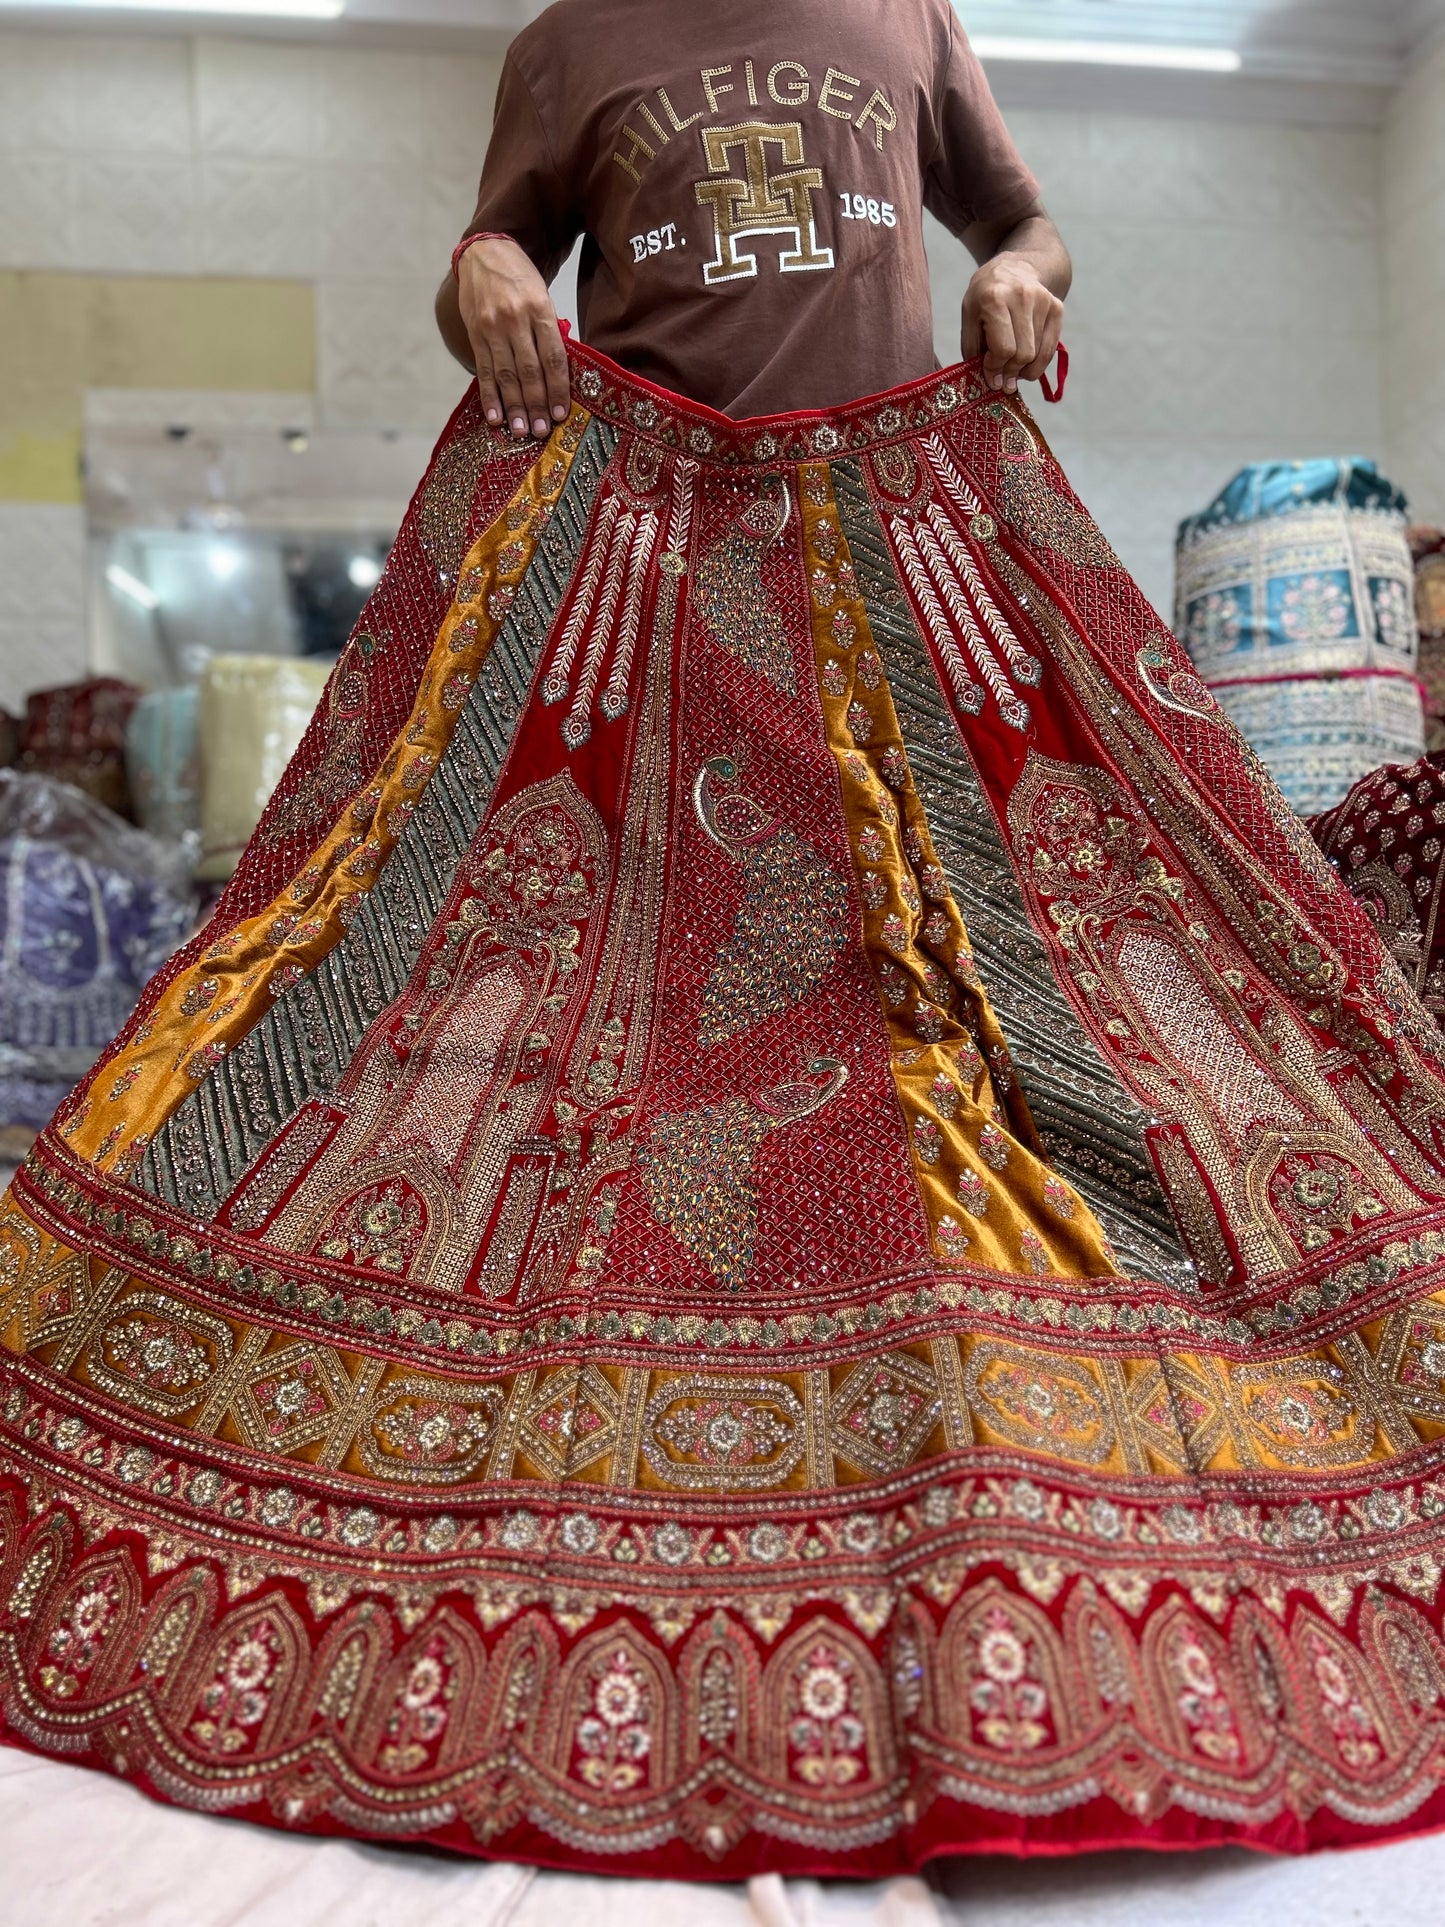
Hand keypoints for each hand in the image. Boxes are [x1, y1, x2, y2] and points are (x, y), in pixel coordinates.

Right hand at [457, 236, 569, 439]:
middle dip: (536, 404)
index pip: (553, 357)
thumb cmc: (520, 278)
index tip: (562, 413)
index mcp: (539, 308)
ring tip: (521, 431)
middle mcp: (514, 319)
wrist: (484, 253)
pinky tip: (495, 417)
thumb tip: (559, 374)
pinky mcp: (475, 334)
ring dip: (514, 407)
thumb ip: (549, 331)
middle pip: (529, 370)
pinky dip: (489, 396)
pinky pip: (483, 370)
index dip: (558, 388)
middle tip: (542, 431)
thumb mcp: (543, 296)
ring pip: (506, 375)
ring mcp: (492, 328)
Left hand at [961, 255, 1064, 394]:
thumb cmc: (985, 297)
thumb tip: (991, 382)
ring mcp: (1043, 300)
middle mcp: (1022, 297)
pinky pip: (1051, 347)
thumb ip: (973, 350)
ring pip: (1038, 354)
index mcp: (995, 299)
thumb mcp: (969, 318)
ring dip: (1024, 370)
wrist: (1013, 267)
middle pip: (1023, 354)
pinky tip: (1027, 365)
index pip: (1003, 349)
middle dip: (1011, 373)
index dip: (995, 369)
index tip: (990, 376)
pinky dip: (1039, 363)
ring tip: (1013, 372)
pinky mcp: (1057, 307)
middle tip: (1003, 380)